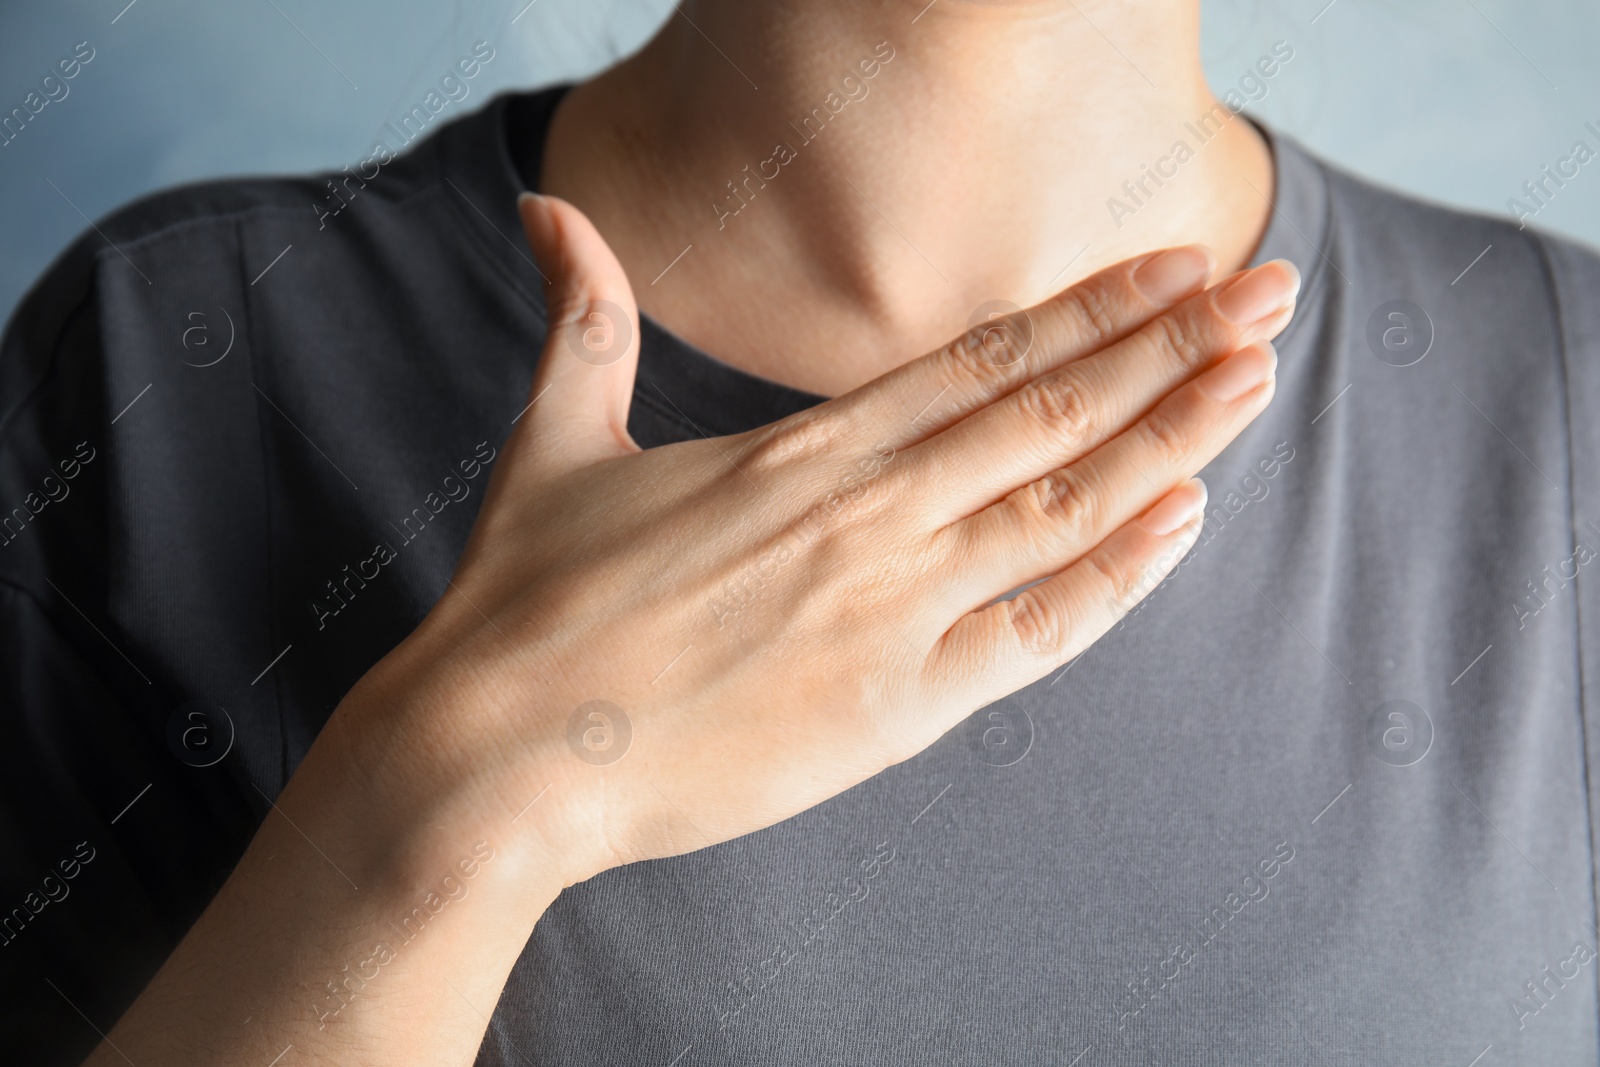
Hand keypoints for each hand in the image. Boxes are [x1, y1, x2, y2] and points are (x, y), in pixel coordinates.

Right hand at [347, 194, 1298, 886]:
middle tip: (1269, 291)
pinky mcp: (893, 707)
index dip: (1089, 308)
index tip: (1172, 266)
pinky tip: (1181, 525)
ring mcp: (890, 608)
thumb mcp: (553, 439)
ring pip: (1064, 507)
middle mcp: (865, 512)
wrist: (500, 752)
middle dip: (1171, 347)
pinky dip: (1116, 581)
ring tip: (1255, 380)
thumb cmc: (523, 602)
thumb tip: (551, 213)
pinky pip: (1034, 635)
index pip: (980, 357)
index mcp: (800, 448)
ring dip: (1170, 440)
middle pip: (1050, 412)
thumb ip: (587, 322)